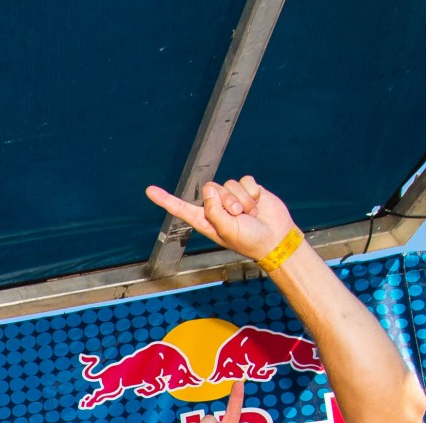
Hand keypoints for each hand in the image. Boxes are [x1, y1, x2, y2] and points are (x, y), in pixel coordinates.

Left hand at [145, 175, 297, 265]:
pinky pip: (245, 180)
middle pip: (211, 189)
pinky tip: (258, 204)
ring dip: (242, 199)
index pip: (181, 208)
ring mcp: (231, 197)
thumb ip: (214, 211)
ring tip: (249, 214)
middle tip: (239, 216)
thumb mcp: (227, 230)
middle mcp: (216, 207)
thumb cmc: (250, 240)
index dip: (166, 199)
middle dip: (227, 201)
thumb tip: (209, 190)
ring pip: (230, 184)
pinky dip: (252, 192)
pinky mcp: (247, 190)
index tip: (150, 190)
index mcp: (205, 220)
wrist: (275, 238)